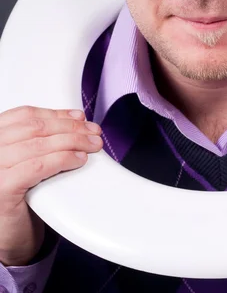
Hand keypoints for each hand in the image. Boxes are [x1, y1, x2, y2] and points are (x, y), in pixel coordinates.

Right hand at [0, 105, 102, 266]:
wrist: (8, 238)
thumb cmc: (17, 197)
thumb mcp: (23, 159)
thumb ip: (38, 140)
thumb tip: (75, 121)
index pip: (24, 115)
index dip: (55, 113)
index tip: (78, 117)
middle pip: (35, 127)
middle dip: (70, 127)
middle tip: (93, 132)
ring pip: (40, 144)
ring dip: (73, 141)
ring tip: (92, 145)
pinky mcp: (3, 187)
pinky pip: (39, 166)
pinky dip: (63, 159)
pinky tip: (79, 159)